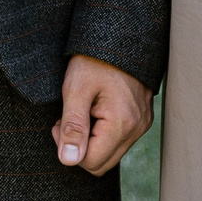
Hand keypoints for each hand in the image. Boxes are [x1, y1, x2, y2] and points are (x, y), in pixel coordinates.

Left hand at [52, 54, 152, 174]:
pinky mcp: (141, 119)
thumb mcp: (75, 90)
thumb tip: (68, 160)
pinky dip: (102, 133)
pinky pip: (119, 140)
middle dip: (79, 148)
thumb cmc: (93, 60)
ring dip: (90, 141)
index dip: (68, 149)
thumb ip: (73, 127)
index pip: (91, 163)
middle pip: (102, 164)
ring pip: (111, 153)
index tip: (59, 123)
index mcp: (122, 124)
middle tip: (66, 120)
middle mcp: (137, 129)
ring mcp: (142, 124)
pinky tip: (93, 110)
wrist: (119, 36)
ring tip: (81, 112)